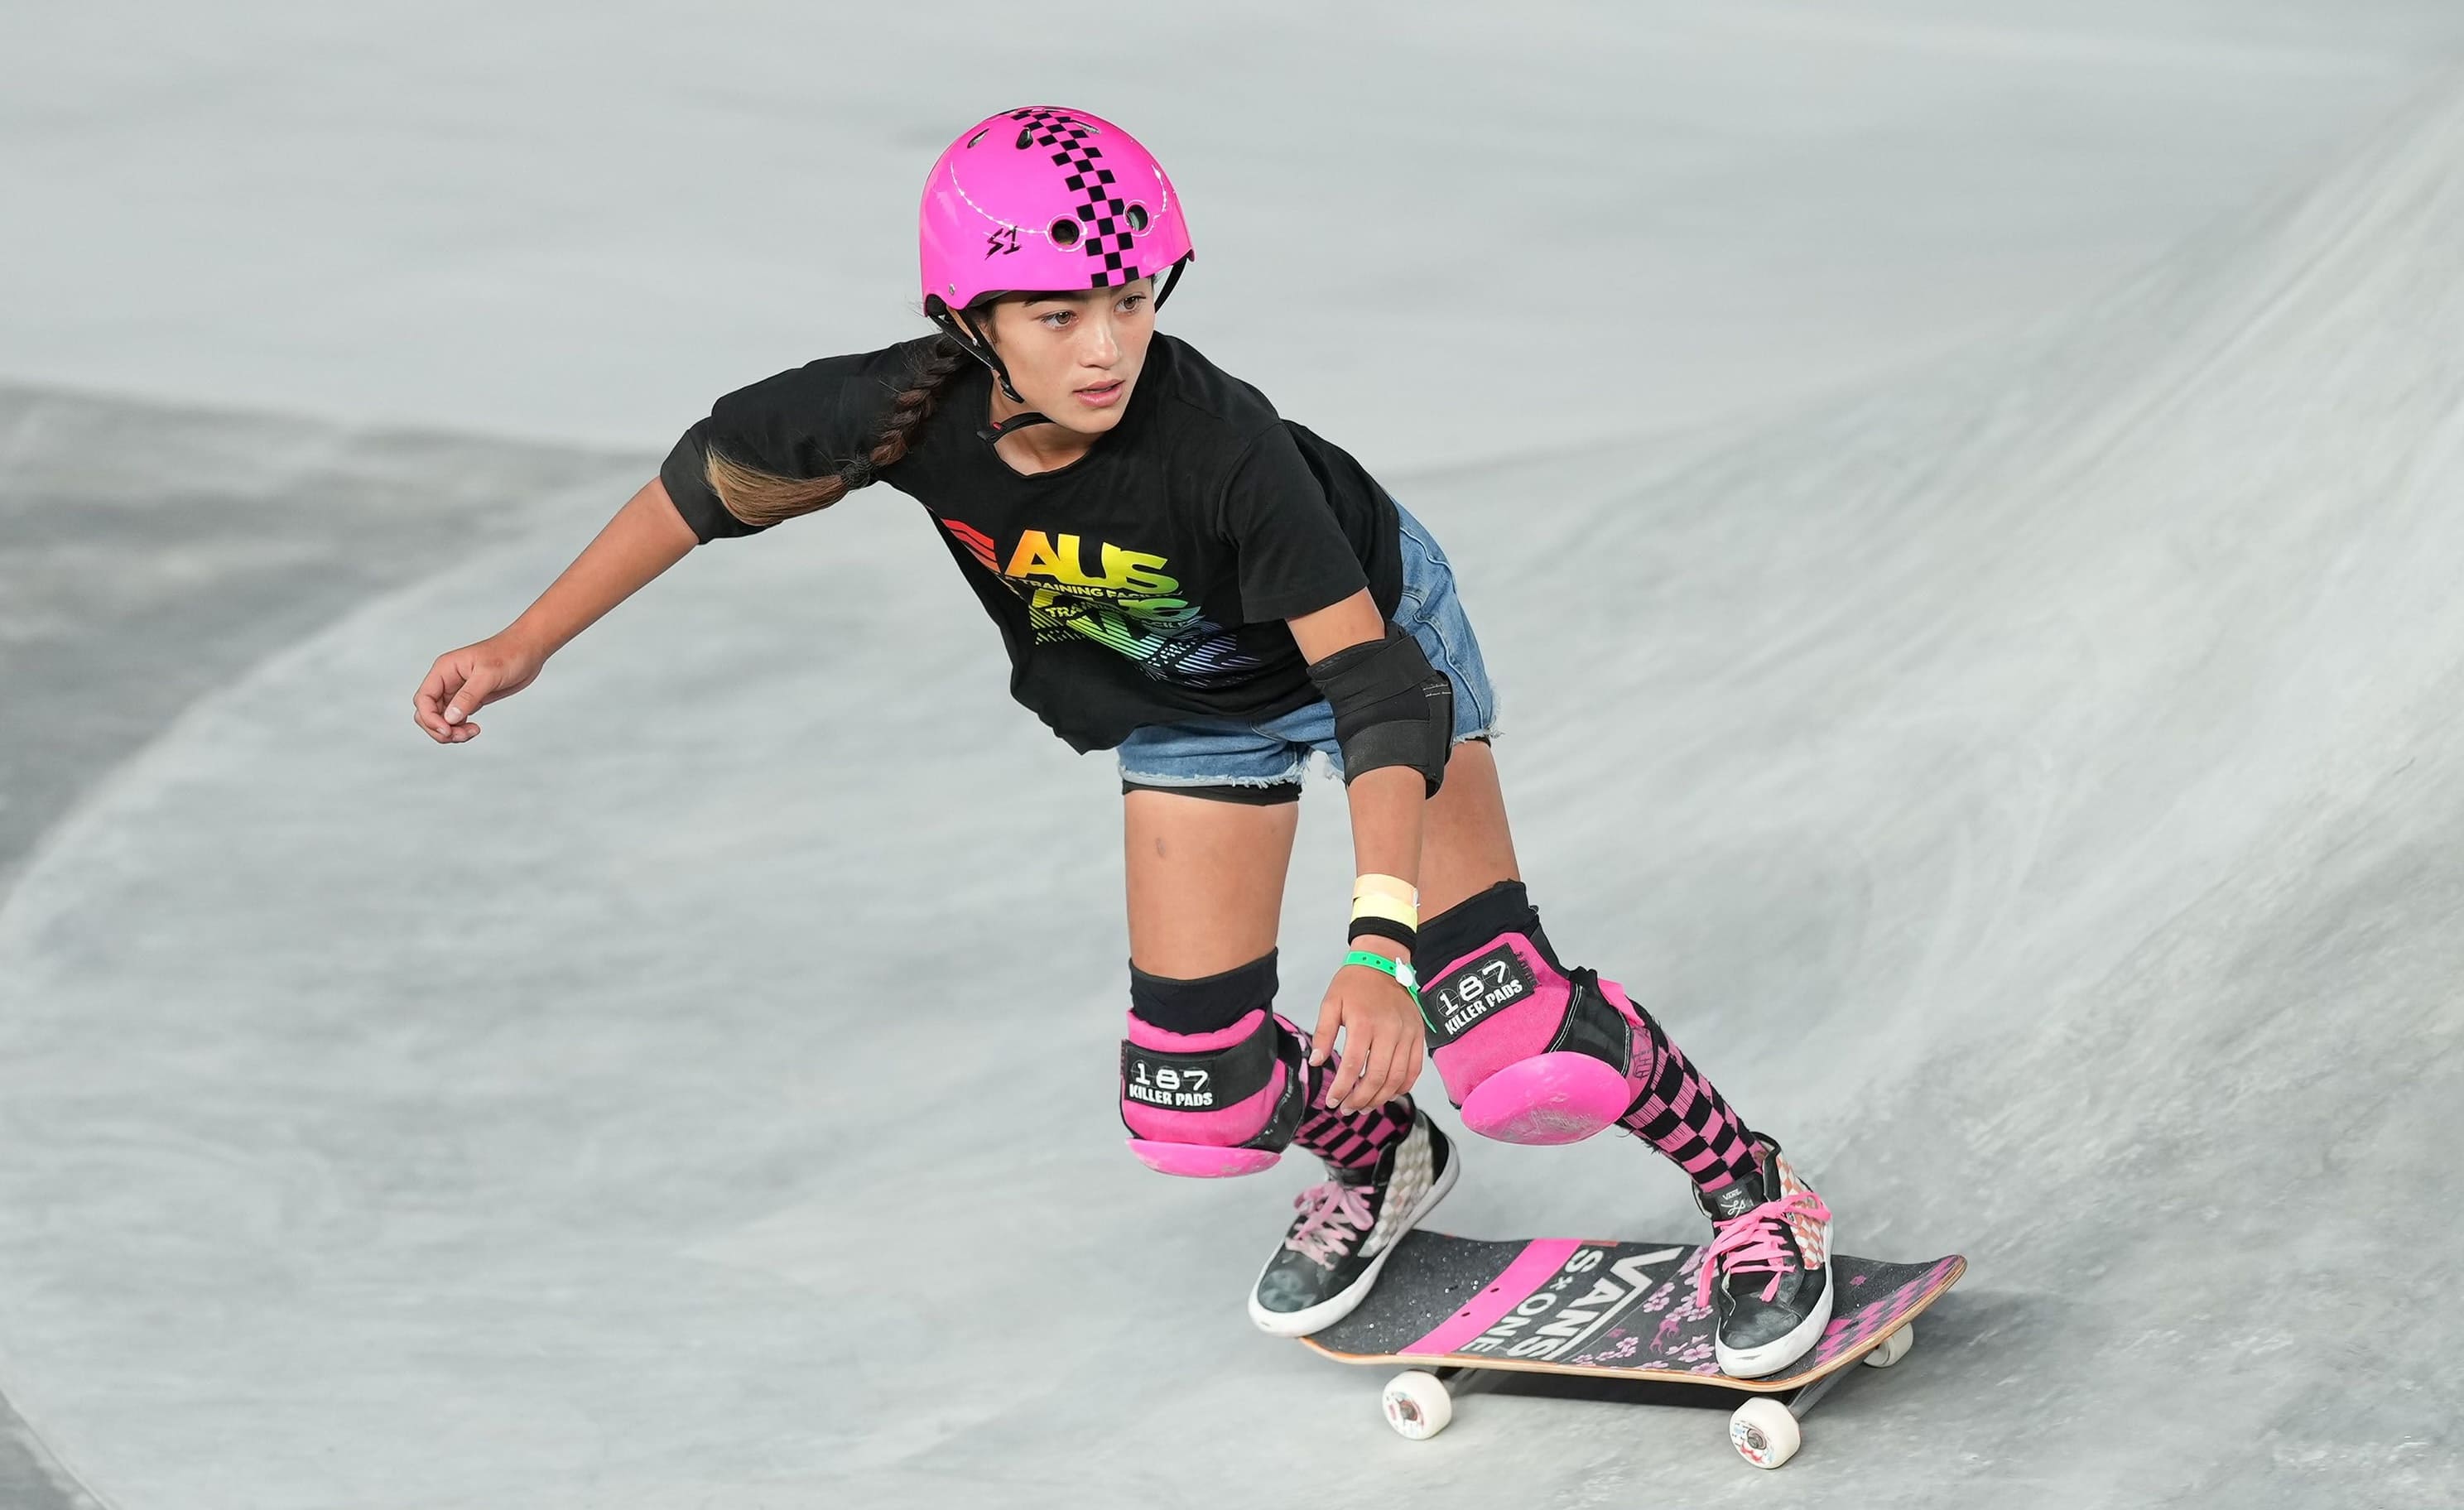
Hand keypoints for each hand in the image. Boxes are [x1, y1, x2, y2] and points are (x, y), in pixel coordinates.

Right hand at [412, 634, 546, 742]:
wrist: (528, 650)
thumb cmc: (509, 654)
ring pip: (442, 718)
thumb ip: (468, 696)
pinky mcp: (470, 699)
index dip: (430, 718)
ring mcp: (457, 691)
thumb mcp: (488, 675)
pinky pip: (456, 718)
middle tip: (462, 735)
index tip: (448, 730)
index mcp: (444, 670)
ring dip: (451, 731)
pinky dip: (460, 728)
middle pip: (428, 712)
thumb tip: (450, 718)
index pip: (424, 698)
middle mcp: (447, 681)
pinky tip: (474, 729)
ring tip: (473, 732)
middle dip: (439, 728)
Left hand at [1310, 942, 1425, 1113]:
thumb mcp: (1330, 1003)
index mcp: (1364, 1023)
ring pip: (1397, 1078)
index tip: (1332, 1101)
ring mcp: (1407, 1034)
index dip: (1342, 1088)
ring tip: (1364, 1106)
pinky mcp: (1419, 1035)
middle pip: (1377, 1077)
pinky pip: (1414, 1069)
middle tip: (1347, 1109)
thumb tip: (1316, 1062)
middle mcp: (1389, 1030)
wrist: (1383, 963)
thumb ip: (1322, 1033)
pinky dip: (1403, 1086)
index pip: (1352, 1066)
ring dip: (1380, 1098)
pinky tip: (1389, 1094)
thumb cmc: (1353, 983)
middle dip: (1360, 1099)